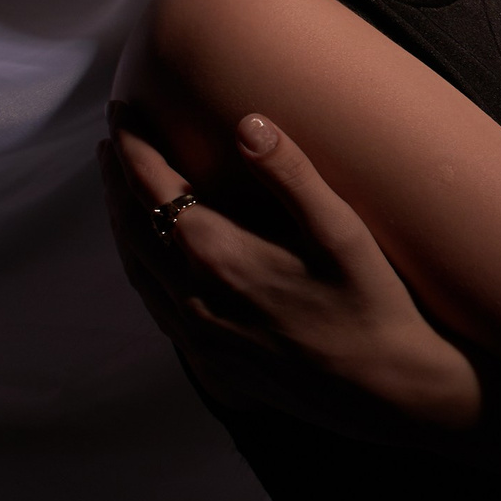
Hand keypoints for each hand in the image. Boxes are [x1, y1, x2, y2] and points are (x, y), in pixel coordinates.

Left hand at [102, 110, 480, 435]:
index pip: (154, 187)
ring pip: (139, 269)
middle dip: (118, 179)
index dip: (134, 145)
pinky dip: (142, 268)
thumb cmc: (372, 304)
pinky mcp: (210, 363)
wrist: (387, 392)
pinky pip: (157, 306)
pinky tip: (153, 260)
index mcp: (218, 255)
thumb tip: (247, 122)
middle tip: (113, 139)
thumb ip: (290, 174)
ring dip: (123, 223)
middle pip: (134, 226)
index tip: (121, 108)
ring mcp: (197, 336)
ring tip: (121, 189)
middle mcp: (193, 297)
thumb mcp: (340, 230)